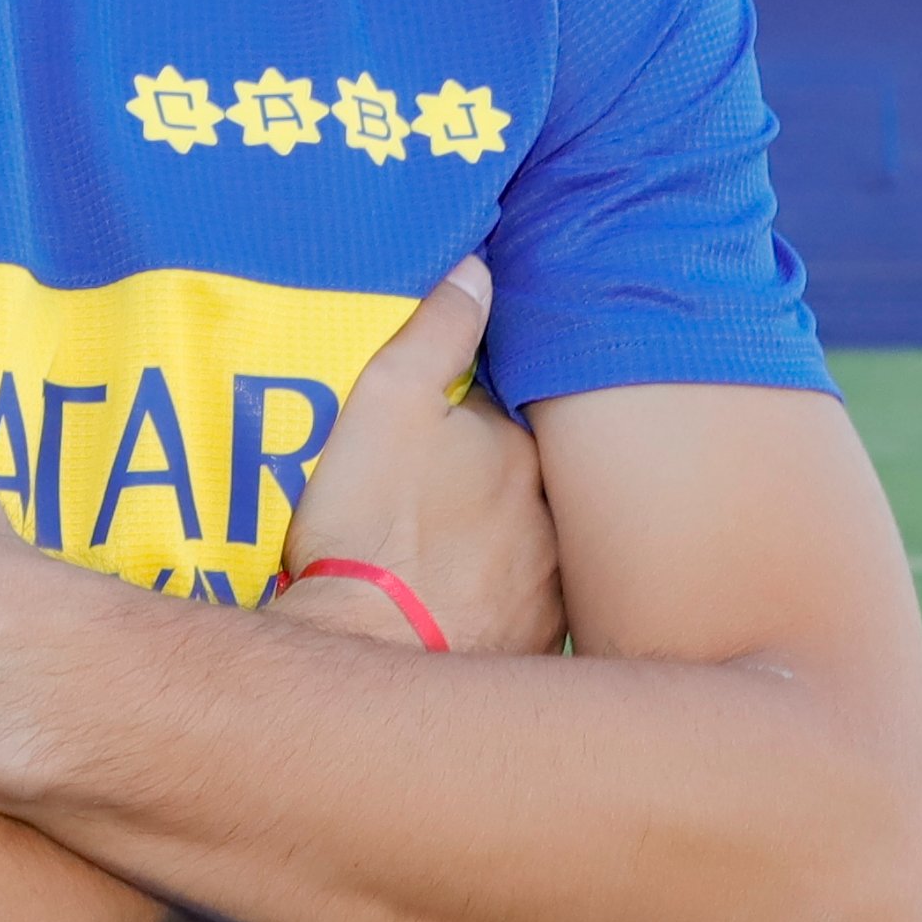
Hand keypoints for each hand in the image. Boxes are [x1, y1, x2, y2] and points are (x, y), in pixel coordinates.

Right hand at [278, 261, 564, 658]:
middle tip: (440, 503)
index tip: (439, 435)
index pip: (510, 417)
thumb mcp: (385, 403)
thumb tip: (480, 267)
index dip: (475, 420)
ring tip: (450, 557)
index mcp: (522, 449)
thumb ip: (437, 330)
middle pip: (530, 483)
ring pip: (537, 548)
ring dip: (506, 547)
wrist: (367, 654)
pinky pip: (530, 612)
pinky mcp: (536, 647)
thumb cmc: (370, 526)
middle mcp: (555, 515)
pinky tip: (464, 610)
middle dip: (500, 486)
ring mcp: (552, 587)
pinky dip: (504, 606)